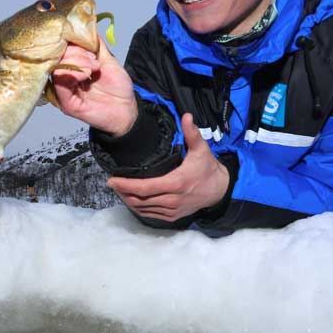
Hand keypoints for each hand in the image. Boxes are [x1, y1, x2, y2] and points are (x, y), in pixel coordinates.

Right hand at [52, 38, 137, 136]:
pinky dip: (73, 74)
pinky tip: (86, 75)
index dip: (71, 40)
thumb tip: (86, 25)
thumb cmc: (117, 87)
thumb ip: (95, 44)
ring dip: (77, 62)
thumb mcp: (108, 59)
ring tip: (94, 68)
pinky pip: (60, 84)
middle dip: (76, 53)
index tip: (88, 44)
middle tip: (95, 61)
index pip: (60, 47)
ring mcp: (62, 90)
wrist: (127, 109)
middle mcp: (63, 77)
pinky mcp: (66, 103)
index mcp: (71, 65)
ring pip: (57, 67)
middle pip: (56, 55)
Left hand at [107, 113, 229, 221]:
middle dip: (123, 192)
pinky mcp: (173, 216)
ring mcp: (172, 210)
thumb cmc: (207, 168)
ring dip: (128, 200)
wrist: (220, 190)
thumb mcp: (201, 149)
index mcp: (176, 182)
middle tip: (111, 183)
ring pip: (143, 209)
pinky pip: (150, 214)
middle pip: (140, 200)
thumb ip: (192, 133)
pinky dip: (138, 208)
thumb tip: (187, 116)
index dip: (126, 185)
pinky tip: (131, 200)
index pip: (145, 187)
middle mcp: (172, 199)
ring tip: (118, 190)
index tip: (112, 180)